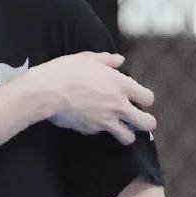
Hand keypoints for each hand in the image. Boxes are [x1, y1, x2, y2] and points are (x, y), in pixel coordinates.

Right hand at [29, 51, 156, 144]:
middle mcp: (118, 106)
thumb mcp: (88, 59)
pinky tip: (92, 122)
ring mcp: (106, 121)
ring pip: (129, 137)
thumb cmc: (67, 71)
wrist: (47, 92)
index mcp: (121, 85)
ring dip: (127, 134)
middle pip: (147, 122)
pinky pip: (102, 134)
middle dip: (146, 122)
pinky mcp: (91, 131)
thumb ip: (107, 60)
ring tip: (120, 129)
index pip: (148, 98)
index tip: (137, 98)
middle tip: (137, 119)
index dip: (145, 99)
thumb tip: (120, 60)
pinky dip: (100, 130)